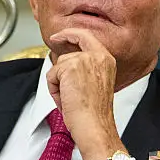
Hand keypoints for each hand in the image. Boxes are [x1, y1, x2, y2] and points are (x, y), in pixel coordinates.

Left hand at [46, 28, 126, 159]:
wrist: (94, 125)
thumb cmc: (95, 113)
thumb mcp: (96, 84)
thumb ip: (87, 69)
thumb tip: (66, 64)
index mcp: (107, 60)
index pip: (86, 36)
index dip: (71, 34)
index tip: (60, 35)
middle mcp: (98, 56)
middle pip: (68, 51)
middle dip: (60, 63)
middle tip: (55, 50)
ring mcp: (84, 60)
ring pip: (59, 65)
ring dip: (59, 83)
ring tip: (70, 99)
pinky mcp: (70, 67)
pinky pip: (52, 75)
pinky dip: (54, 90)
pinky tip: (66, 100)